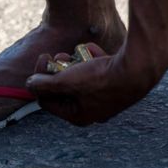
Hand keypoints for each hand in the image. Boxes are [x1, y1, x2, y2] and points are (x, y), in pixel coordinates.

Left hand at [26, 43, 156, 125]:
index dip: (40, 78)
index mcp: (79, 116)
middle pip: (64, 90)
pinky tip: (93, 50)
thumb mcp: (67, 80)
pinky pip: (96, 72)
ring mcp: (105, 98)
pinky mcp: (115, 84)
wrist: (138, 67)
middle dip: (58, 70)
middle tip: (59, 55)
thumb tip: (29, 84)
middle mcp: (93, 111)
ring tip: (76, 53)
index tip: (44, 58)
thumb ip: (44, 83)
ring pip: (80, 79)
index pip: (47, 100)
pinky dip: (92, 60)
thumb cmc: (102, 78)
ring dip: (74, 64)